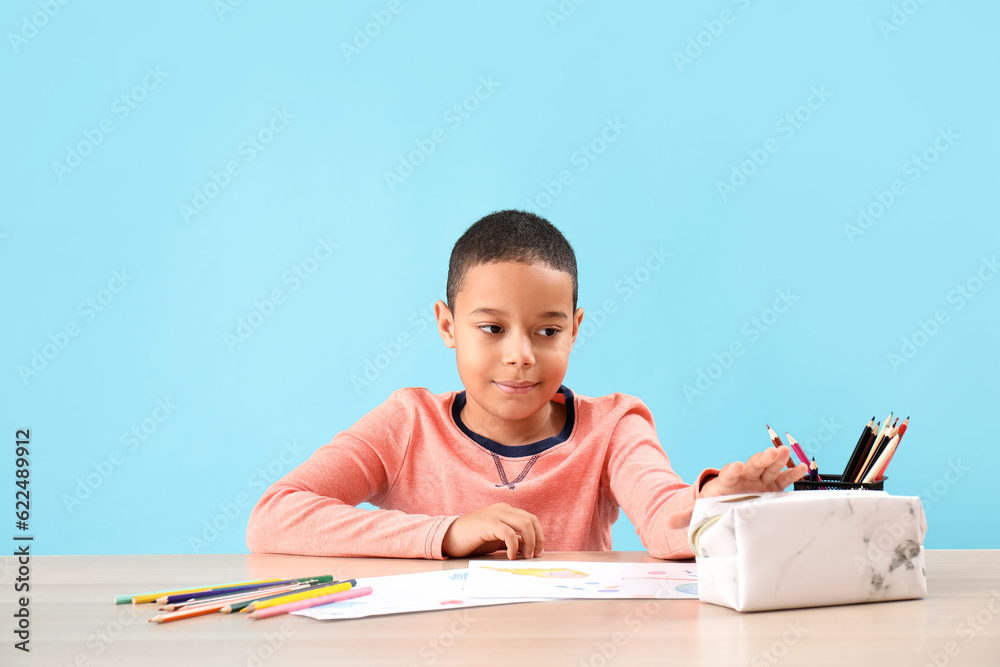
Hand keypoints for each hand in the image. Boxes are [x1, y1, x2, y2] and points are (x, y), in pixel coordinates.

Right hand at [441, 503, 544, 559]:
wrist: (449, 537)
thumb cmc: (472, 540)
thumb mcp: (497, 539)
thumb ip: (512, 540)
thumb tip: (529, 547)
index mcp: (506, 511)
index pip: (531, 519)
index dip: (539, 535)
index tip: (539, 551)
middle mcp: (502, 509)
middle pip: (530, 520)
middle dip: (537, 539)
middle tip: (535, 556)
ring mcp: (495, 514)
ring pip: (524, 524)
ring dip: (530, 542)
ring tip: (526, 556)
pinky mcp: (487, 523)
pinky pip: (509, 533)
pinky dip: (514, 546)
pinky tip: (511, 556)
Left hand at [665, 445, 807, 529]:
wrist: (728, 502)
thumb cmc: (716, 504)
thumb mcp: (700, 510)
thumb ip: (686, 515)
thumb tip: (666, 522)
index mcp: (726, 482)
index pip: (729, 473)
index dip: (733, 470)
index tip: (737, 466)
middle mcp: (745, 477)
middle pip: (753, 465)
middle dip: (762, 458)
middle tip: (770, 452)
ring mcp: (760, 479)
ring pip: (769, 467)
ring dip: (778, 460)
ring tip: (786, 451)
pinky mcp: (772, 486)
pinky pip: (783, 479)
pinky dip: (792, 473)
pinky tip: (801, 467)